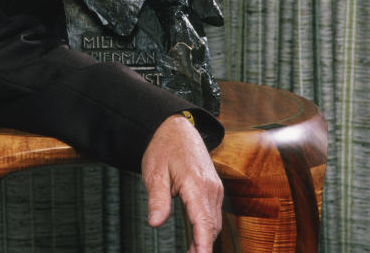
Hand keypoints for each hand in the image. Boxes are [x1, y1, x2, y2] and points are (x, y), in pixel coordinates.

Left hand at [141, 113, 222, 252]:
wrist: (177, 128)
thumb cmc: (164, 147)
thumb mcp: (154, 172)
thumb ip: (157, 199)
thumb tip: (155, 222)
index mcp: (196, 184)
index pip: (203, 222)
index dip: (203, 244)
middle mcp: (211, 188)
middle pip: (212, 226)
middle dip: (203, 247)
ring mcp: (215, 188)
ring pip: (215, 222)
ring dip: (205, 239)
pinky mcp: (214, 188)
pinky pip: (213, 213)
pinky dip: (207, 228)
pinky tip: (196, 238)